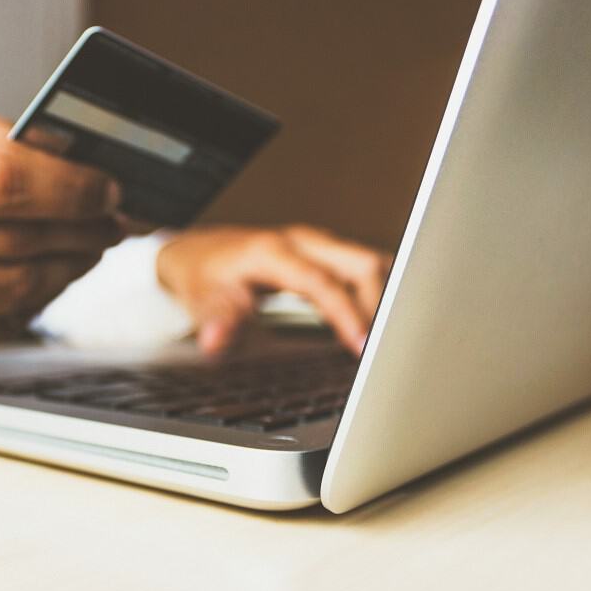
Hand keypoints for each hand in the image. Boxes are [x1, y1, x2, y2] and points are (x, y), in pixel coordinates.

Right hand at [0, 114, 122, 387]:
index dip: (68, 184)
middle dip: (81, 226)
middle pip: (15, 233)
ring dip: (67, 267)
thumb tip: (66, 158)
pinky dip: (32, 304)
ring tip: (85, 249)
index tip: (106, 186)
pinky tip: (42, 284)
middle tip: (110, 220)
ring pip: (16, 286)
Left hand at [156, 225, 392, 355]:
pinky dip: (378, 293)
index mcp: (273, 251)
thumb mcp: (201, 300)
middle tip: (386, 349)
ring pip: (369, 262)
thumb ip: (215, 320)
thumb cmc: (203, 276)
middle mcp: (301, 241)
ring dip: (385, 298)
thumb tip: (215, 341)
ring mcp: (317, 244)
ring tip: (392, 340)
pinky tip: (381, 323)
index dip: (346, 313)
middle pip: (360, 263)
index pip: (322, 282)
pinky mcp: (325, 254)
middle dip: (380, 305)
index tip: (362, 346)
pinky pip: (363, 269)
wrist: (198, 252)